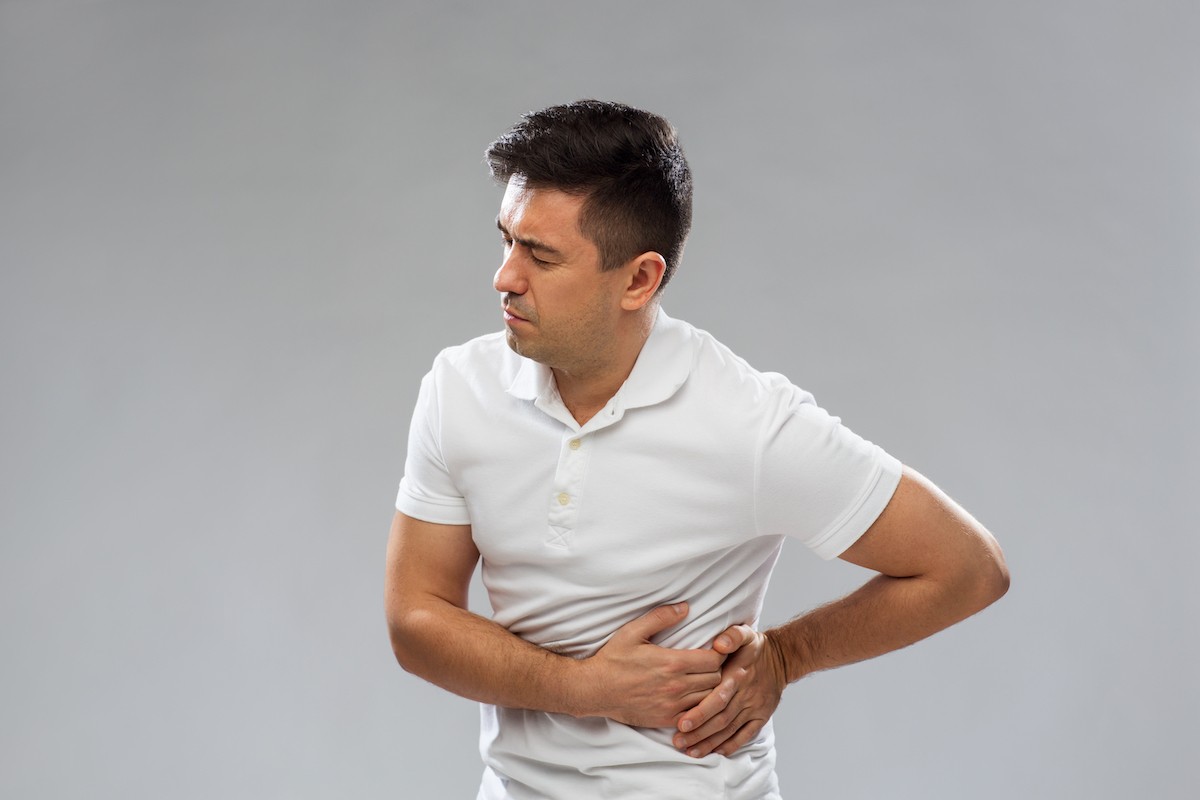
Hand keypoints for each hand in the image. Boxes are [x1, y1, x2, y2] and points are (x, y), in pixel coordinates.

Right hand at [580, 602, 725, 727]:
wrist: (595, 690)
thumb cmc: (614, 659)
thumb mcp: (633, 631)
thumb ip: (661, 617)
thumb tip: (685, 607)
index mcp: (671, 663)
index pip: (714, 660)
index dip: (720, 654)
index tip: (716, 650)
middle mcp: (676, 686)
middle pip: (716, 680)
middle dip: (718, 670)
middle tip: (713, 664)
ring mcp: (672, 706)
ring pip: (709, 699)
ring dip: (712, 690)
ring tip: (708, 680)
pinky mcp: (666, 720)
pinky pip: (696, 717)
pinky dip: (700, 708)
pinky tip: (696, 699)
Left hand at [672, 624, 787, 757]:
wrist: (781, 658)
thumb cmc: (754, 647)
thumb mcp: (744, 633)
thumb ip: (731, 636)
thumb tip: (719, 644)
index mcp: (738, 676)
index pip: (718, 699)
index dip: (700, 712)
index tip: (682, 723)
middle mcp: (746, 695)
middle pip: (720, 719)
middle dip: (698, 732)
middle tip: (678, 742)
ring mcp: (754, 708)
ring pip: (730, 730)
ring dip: (710, 742)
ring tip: (690, 751)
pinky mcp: (761, 717)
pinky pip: (746, 735)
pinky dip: (731, 745)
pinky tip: (716, 752)